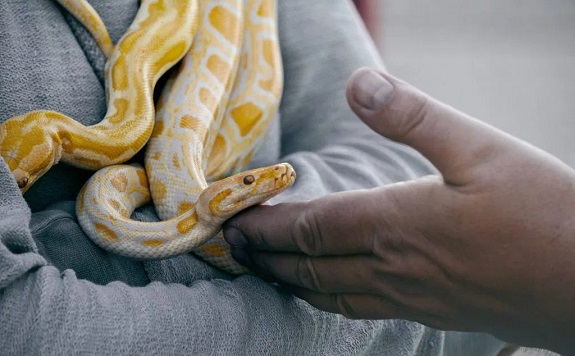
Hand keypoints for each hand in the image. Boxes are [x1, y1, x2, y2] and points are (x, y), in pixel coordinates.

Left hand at [223, 68, 574, 352]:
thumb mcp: (480, 148)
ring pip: (332, 295)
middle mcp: (394, 267)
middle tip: (234, 250)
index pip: (312, 228)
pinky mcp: (434, 313)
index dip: (269, 225)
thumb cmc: (543, 213)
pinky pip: (363, 310)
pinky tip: (330, 296)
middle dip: (268, 257)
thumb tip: (361, 85)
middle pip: (311, 266)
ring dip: (292, 283)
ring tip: (267, 274)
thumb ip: (414, 117)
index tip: (235, 221)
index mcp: (398, 224)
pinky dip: (331, 301)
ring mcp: (413, 298)